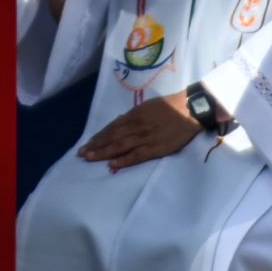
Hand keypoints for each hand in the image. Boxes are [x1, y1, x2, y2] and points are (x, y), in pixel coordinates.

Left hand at [77, 97, 200, 170]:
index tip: (88, 143)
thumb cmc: (170, 106)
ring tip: (90, 158)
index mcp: (134, 115)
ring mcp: (145, 138)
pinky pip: (136, 156)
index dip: (99, 136)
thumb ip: (134, 116)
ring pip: (120, 146)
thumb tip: (120, 124)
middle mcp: (136, 126)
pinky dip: (123, 160)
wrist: (190, 110)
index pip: (112, 127)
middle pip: (112, 137)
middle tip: (81, 154)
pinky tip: (112, 164)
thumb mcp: (147, 106)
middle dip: (96, 145)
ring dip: (103, 152)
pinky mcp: (155, 148)